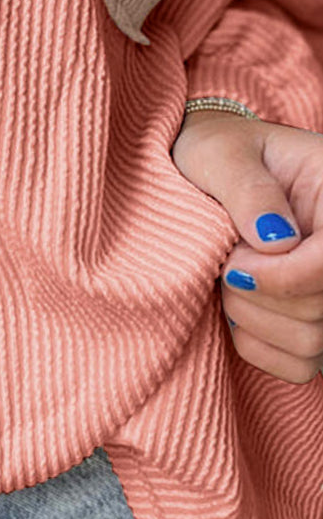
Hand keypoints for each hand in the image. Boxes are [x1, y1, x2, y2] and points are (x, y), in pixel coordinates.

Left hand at [171, 109, 322, 383]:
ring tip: (230, 277)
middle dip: (257, 293)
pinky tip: (238, 307)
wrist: (207, 171)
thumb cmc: (215, 154)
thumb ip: (250, 190)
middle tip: (225, 260)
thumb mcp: (222, 154)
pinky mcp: (318, 324)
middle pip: (319, 309)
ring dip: (252, 318)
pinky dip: (257, 344)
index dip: (283, 276)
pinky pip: (300, 365)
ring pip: (313, 343)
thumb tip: (275, 240)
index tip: (233, 263)